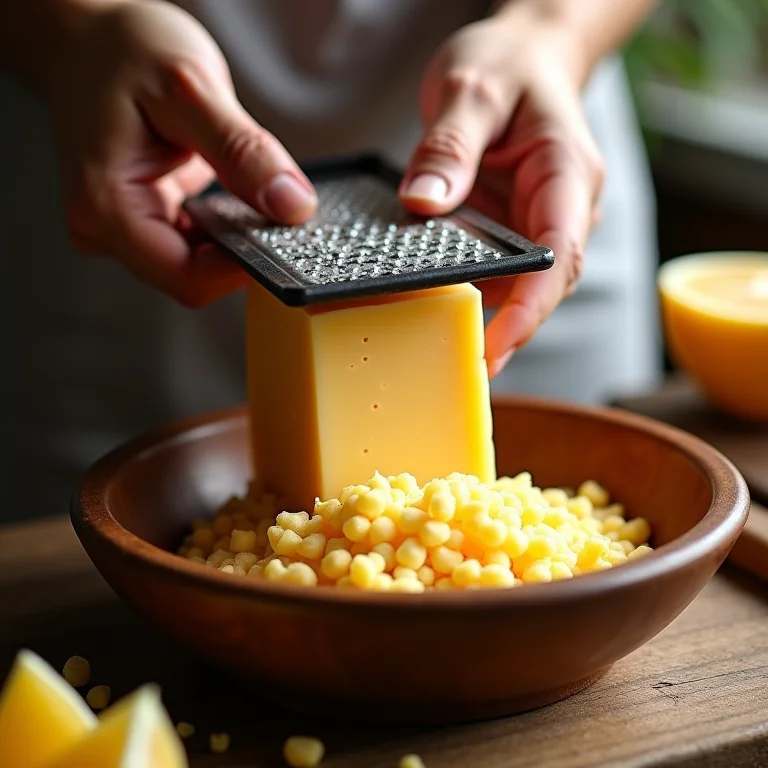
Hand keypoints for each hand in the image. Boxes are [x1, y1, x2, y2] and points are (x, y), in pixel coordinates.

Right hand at [47, 0, 316, 306]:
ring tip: (256, 195)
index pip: (187, 277)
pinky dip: (229, 230)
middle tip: (280, 210)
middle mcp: (108, 230)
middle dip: (244, 253)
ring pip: (200, 267)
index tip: (285, 238)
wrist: (89, 40)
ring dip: (238, 241)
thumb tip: (291, 205)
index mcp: (107, 207)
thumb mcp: (190, 89)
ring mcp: (126, 230)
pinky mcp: (146, 222)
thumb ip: (243, 151)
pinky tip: (240, 199)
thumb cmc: (121, 51)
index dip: (242, 268)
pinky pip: (198, 246)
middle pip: (194, 278)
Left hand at [399, 14, 604, 376]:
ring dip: (490, 322)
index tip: (495, 345)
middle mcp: (561, 209)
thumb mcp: (471, 90)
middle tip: (461, 370)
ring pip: (522, 288)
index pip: (560, 255)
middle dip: (508, 331)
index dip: (531, 308)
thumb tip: (424, 204)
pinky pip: (497, 273)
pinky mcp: (512, 230)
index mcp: (567, 174)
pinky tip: (437, 314)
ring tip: (444, 355)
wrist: (522, 57)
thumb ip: (449, 146)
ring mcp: (537, 224)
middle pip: (545, 286)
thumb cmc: (508, 65)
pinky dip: (472, 297)